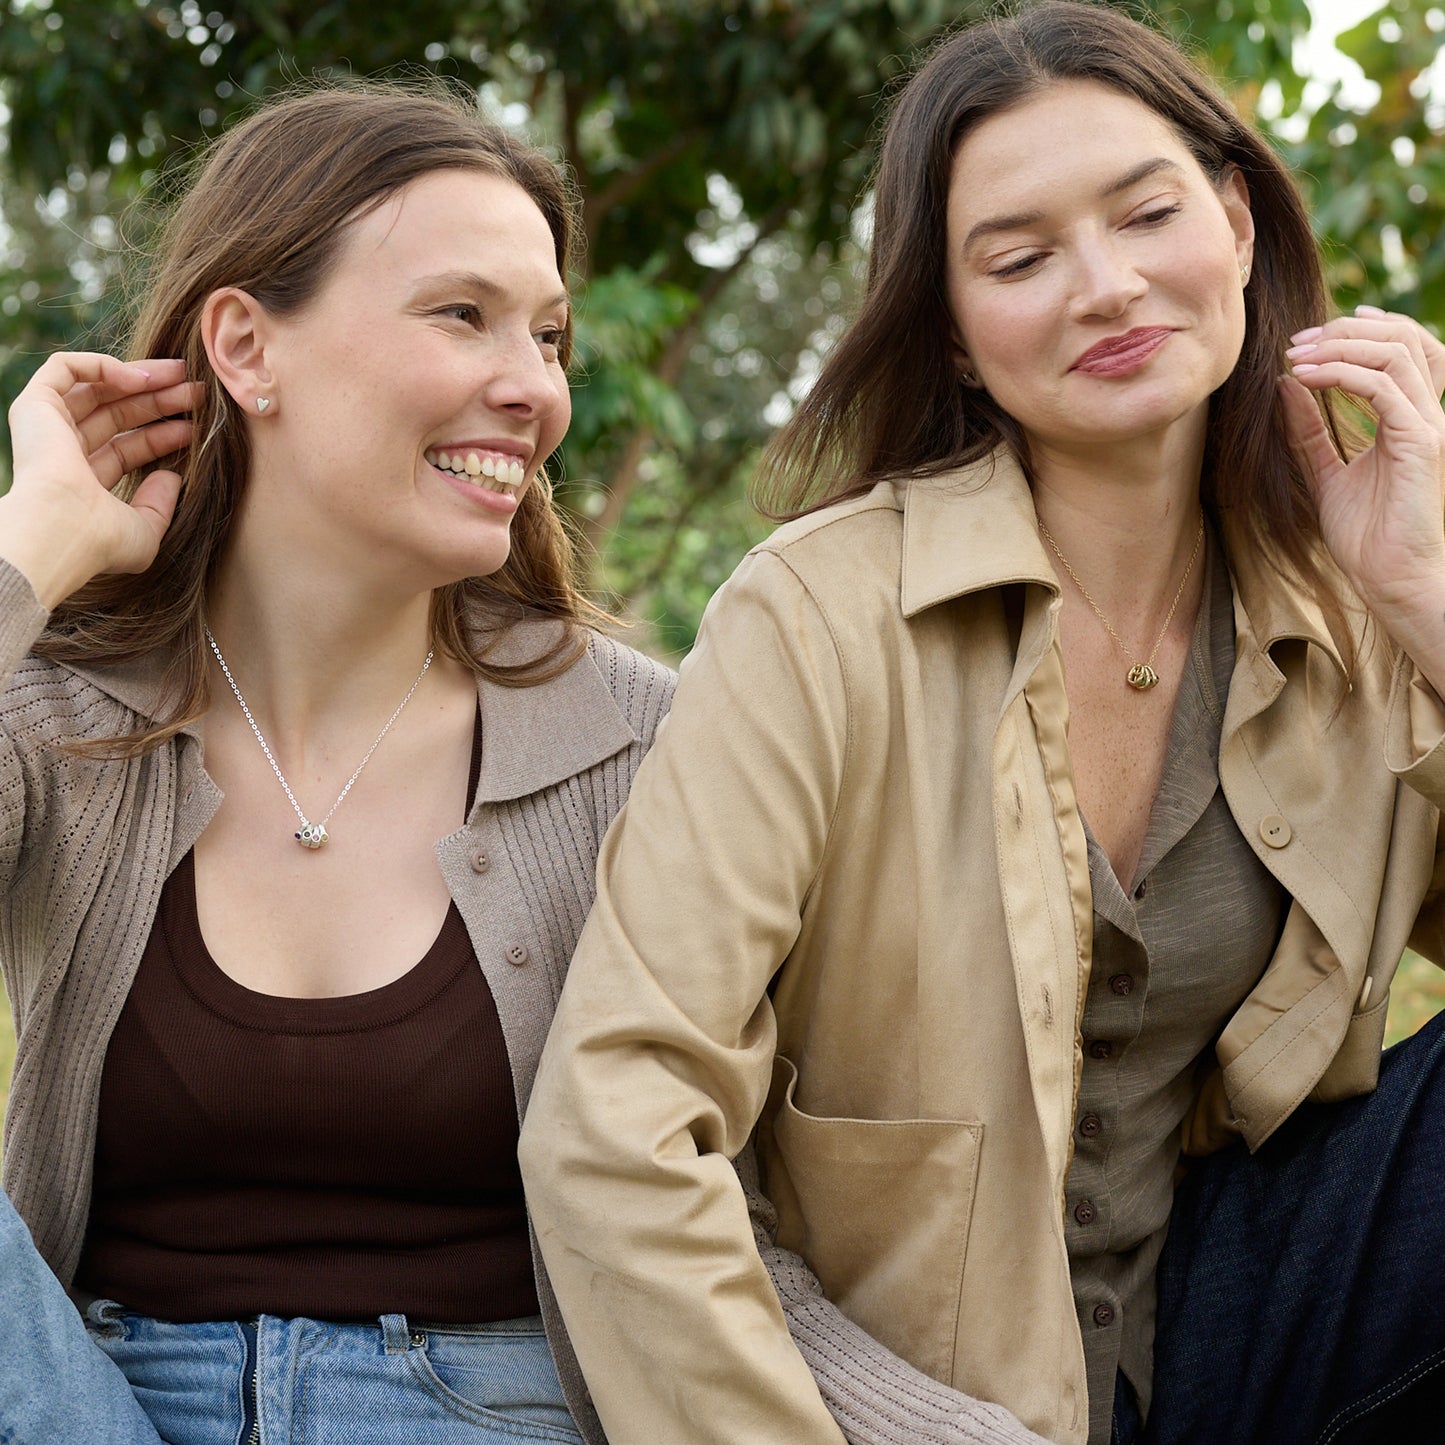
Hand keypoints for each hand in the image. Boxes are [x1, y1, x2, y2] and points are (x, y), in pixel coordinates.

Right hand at [2, 353, 201, 607]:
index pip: (129, 448)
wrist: (63, 529)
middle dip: (160, 399)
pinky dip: (103, 365)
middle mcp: (63, 453)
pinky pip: (65, 368)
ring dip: (142, 378)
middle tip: (198, 390)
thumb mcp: (145, 531)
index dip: (164, 434)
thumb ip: (160, 506)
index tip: (199, 426)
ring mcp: (47, 428)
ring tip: (183, 375)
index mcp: (85, 483)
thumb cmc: (102, 541)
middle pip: (118, 414)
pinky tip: (140, 378)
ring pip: (98, 388)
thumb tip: (173, 477)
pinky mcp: (34, 405)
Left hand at [1279, 306, 1444, 636]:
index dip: (1364, 330)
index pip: (1404, 350)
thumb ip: (1308, 431)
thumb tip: (1286, 386)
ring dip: (1341, 347)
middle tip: (1296, 343)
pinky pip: (1385, 389)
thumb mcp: (1325, 473)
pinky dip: (1342, 375)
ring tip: (1297, 357)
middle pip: (1403, 340)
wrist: (1388, 579)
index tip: (1313, 335)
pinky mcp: (1421, 443)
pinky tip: (1306, 379)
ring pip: (1396, 354)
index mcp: (1410, 418)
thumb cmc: (1365, 536)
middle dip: (1346, 332)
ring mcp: (1428, 426)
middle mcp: (1426, 415)